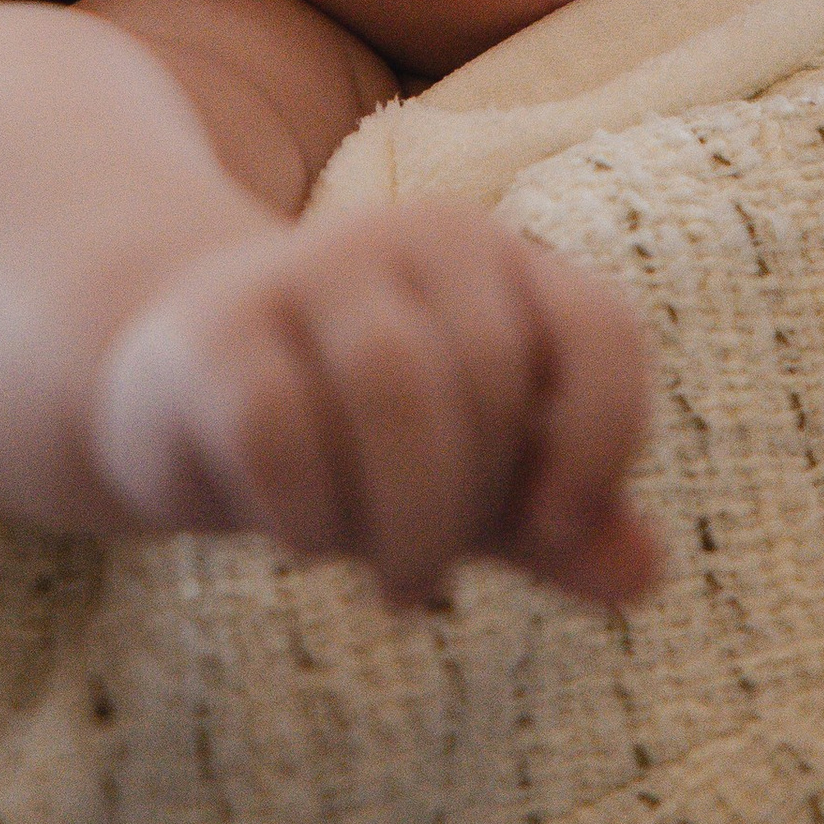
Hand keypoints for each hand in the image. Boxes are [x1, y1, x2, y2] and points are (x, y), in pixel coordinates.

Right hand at [89, 198, 658, 608]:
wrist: (178, 382)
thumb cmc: (358, 436)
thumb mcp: (471, 481)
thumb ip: (558, 525)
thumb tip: (645, 576)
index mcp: (503, 262)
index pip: (600, 330)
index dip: (602, 440)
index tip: (555, 529)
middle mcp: (416, 238)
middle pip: (484, 375)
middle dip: (468, 506)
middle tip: (426, 575)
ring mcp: (310, 269)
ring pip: (392, 386)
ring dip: (402, 516)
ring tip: (392, 585)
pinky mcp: (216, 329)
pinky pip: (281, 429)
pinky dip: (307, 513)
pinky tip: (302, 538)